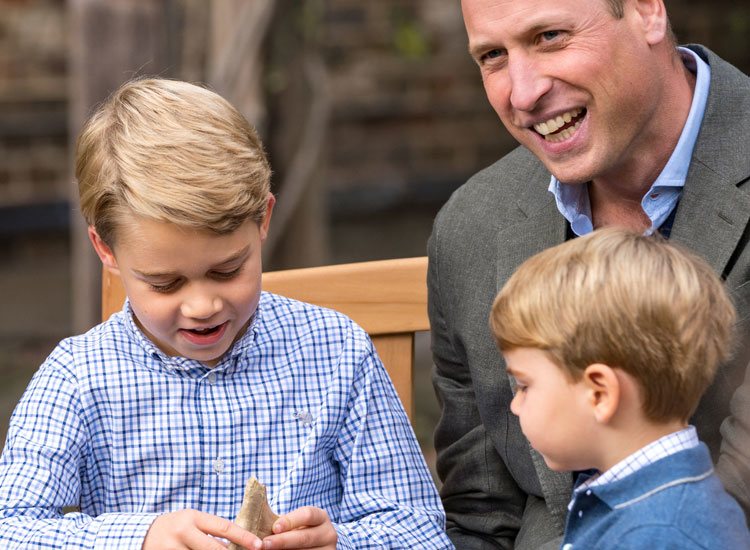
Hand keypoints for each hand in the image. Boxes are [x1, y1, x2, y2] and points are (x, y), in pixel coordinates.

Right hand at [142, 509, 261, 549]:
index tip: (258, 544)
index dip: (244, 537)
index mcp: (193, 517)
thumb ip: (211, 532)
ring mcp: (172, 547)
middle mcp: (183, 531)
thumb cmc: (176, 527)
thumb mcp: (192, 522)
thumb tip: (236, 545)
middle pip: (213, 549)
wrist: (142, 534)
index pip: (224, 527)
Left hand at [257, 506, 336, 548]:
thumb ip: (283, 521)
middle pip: (304, 537)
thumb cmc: (298, 531)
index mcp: (321, 517)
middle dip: (282, 541)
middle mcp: (328, 533)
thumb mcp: (295, 522)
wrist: (314, 546)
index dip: (290, 520)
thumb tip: (260, 513)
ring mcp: (328, 549)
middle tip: (265, 544)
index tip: (274, 528)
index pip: (307, 514)